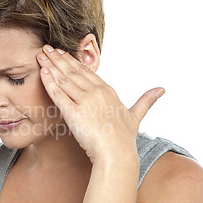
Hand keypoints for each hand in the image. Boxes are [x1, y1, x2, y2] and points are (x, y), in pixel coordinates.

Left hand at [37, 45, 164, 162]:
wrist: (117, 154)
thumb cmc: (124, 139)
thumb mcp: (136, 116)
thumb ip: (146, 101)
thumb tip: (161, 89)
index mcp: (108, 91)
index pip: (87, 71)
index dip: (73, 61)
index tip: (62, 52)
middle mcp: (97, 93)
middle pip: (74, 71)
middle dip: (58, 58)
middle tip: (46, 48)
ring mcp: (85, 102)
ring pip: (64, 79)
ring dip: (51, 65)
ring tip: (41, 55)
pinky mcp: (74, 113)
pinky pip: (58, 94)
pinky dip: (49, 82)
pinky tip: (42, 71)